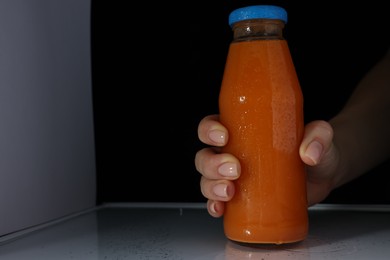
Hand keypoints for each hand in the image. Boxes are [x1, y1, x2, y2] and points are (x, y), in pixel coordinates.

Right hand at [195, 114, 338, 216]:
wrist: (323, 176)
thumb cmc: (314, 150)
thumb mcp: (320, 135)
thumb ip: (319, 135)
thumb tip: (308, 153)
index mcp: (241, 130)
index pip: (213, 125)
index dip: (209, 130)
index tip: (224, 136)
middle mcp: (232, 152)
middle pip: (205, 155)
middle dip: (212, 164)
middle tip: (234, 169)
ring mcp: (234, 177)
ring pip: (208, 179)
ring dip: (211, 186)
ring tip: (229, 192)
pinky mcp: (241, 198)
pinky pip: (217, 201)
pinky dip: (214, 206)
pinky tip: (220, 208)